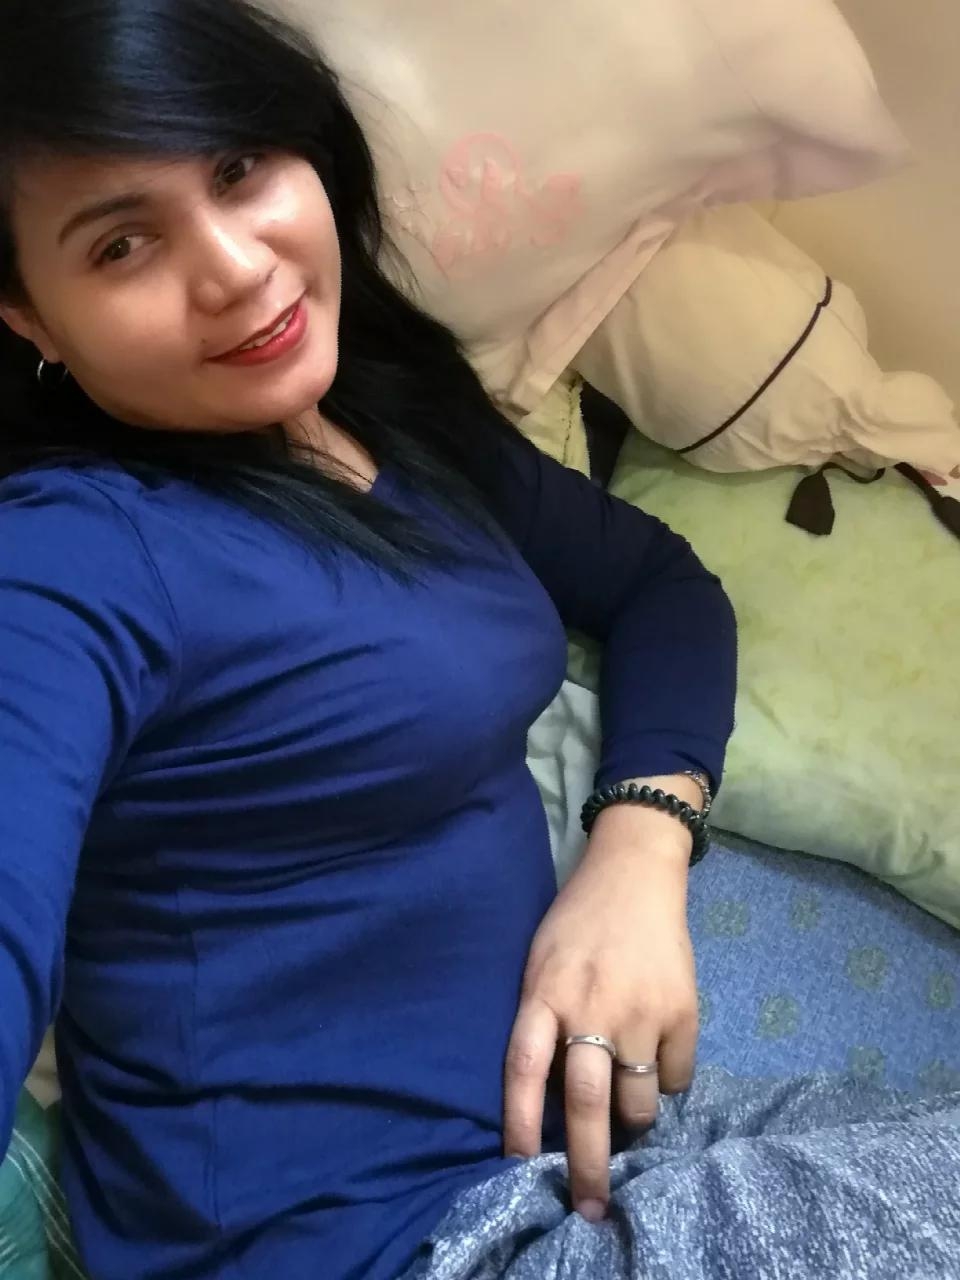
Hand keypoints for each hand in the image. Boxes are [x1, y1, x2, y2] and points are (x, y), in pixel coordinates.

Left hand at [502, 803, 698, 1221]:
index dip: (518, 1122)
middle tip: (590, 1206)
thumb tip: (550, 1093)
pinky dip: (665, 1083)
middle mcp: (590, 1007)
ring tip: (627, 1117)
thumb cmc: (577, 920)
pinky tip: (655, 1062)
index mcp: (544, 993)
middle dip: (586, 1165)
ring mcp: (640, 1012)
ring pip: (637, 1103)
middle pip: (584, 1103)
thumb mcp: (540, 961)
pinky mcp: (682, 1011)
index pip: (521, 1069)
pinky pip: (674, 1078)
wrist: (635, 872)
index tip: (518, 1166)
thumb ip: (542, 1018)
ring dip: (632, 1123)